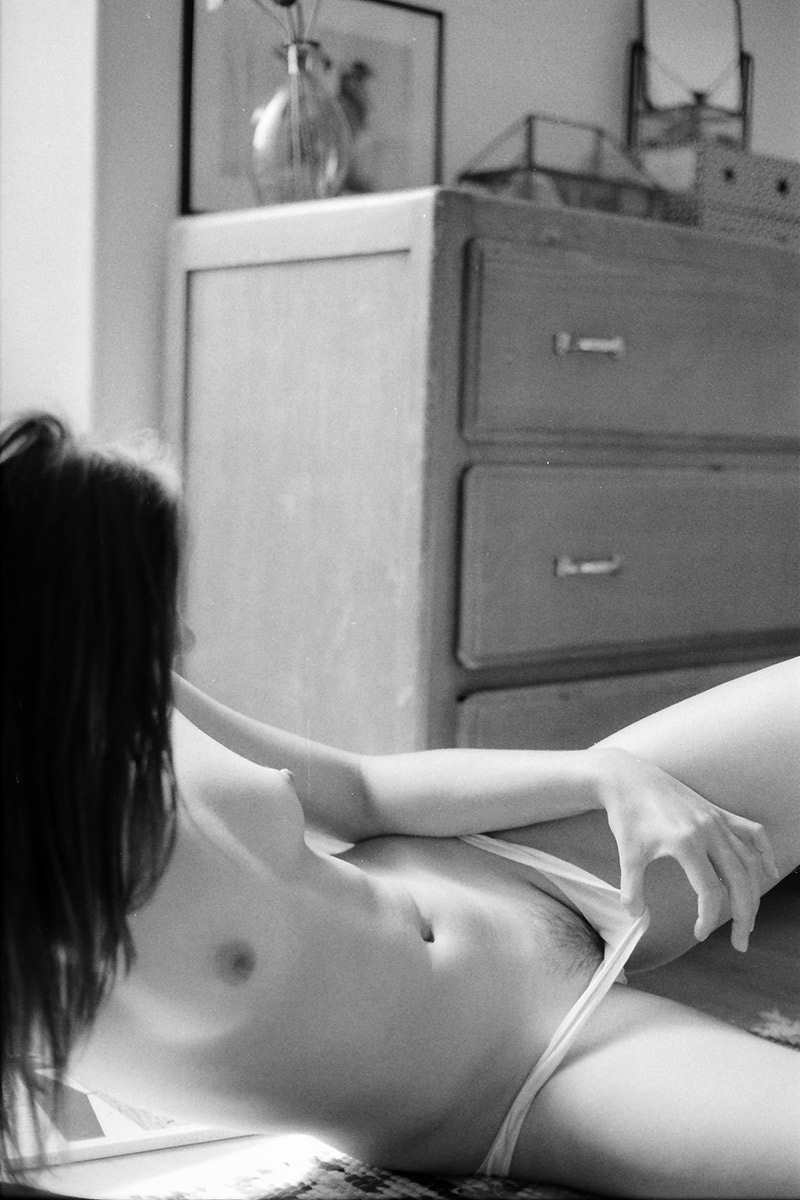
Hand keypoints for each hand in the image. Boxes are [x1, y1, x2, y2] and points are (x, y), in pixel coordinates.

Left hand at [587, 747, 779, 951]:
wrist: (628, 778)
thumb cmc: (627, 815)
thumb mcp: (626, 854)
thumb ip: (632, 889)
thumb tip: (637, 917)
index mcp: (686, 843)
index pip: (710, 890)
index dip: (708, 918)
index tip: (698, 934)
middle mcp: (708, 831)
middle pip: (739, 880)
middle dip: (743, 915)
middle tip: (739, 943)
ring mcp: (716, 819)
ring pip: (748, 860)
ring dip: (754, 892)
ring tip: (748, 919)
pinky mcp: (717, 812)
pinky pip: (752, 832)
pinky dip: (764, 852)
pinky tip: (768, 873)